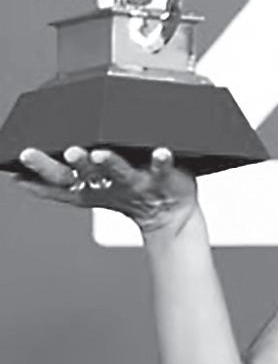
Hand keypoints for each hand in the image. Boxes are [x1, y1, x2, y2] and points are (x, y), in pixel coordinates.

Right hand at [15, 146, 198, 235]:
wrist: (168, 213)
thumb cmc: (129, 195)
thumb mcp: (92, 191)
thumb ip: (64, 182)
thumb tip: (24, 175)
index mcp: (90, 184)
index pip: (60, 179)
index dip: (40, 171)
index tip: (24, 157)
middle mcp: (110, 183)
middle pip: (84, 175)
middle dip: (73, 164)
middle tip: (66, 152)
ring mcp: (135, 181)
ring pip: (119, 171)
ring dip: (109, 162)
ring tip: (99, 154)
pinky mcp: (161, 177)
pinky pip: (162, 167)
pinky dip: (161, 159)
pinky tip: (161, 150)